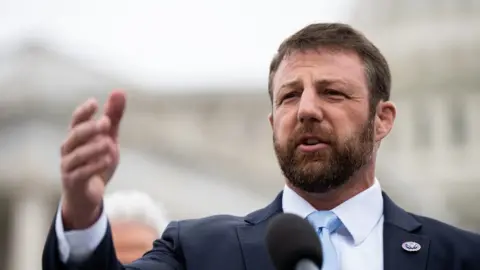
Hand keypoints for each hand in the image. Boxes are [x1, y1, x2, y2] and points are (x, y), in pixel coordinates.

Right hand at [60, 90, 125, 228]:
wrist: (88, 195)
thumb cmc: (96, 162)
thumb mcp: (109, 138)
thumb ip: (113, 117)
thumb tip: (120, 91)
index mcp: (77, 137)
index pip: (76, 121)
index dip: (84, 112)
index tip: (95, 103)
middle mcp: (69, 150)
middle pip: (75, 136)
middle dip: (89, 128)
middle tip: (106, 123)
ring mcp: (69, 166)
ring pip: (78, 155)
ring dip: (94, 148)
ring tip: (110, 144)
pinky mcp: (73, 182)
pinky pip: (82, 173)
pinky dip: (95, 166)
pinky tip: (108, 160)